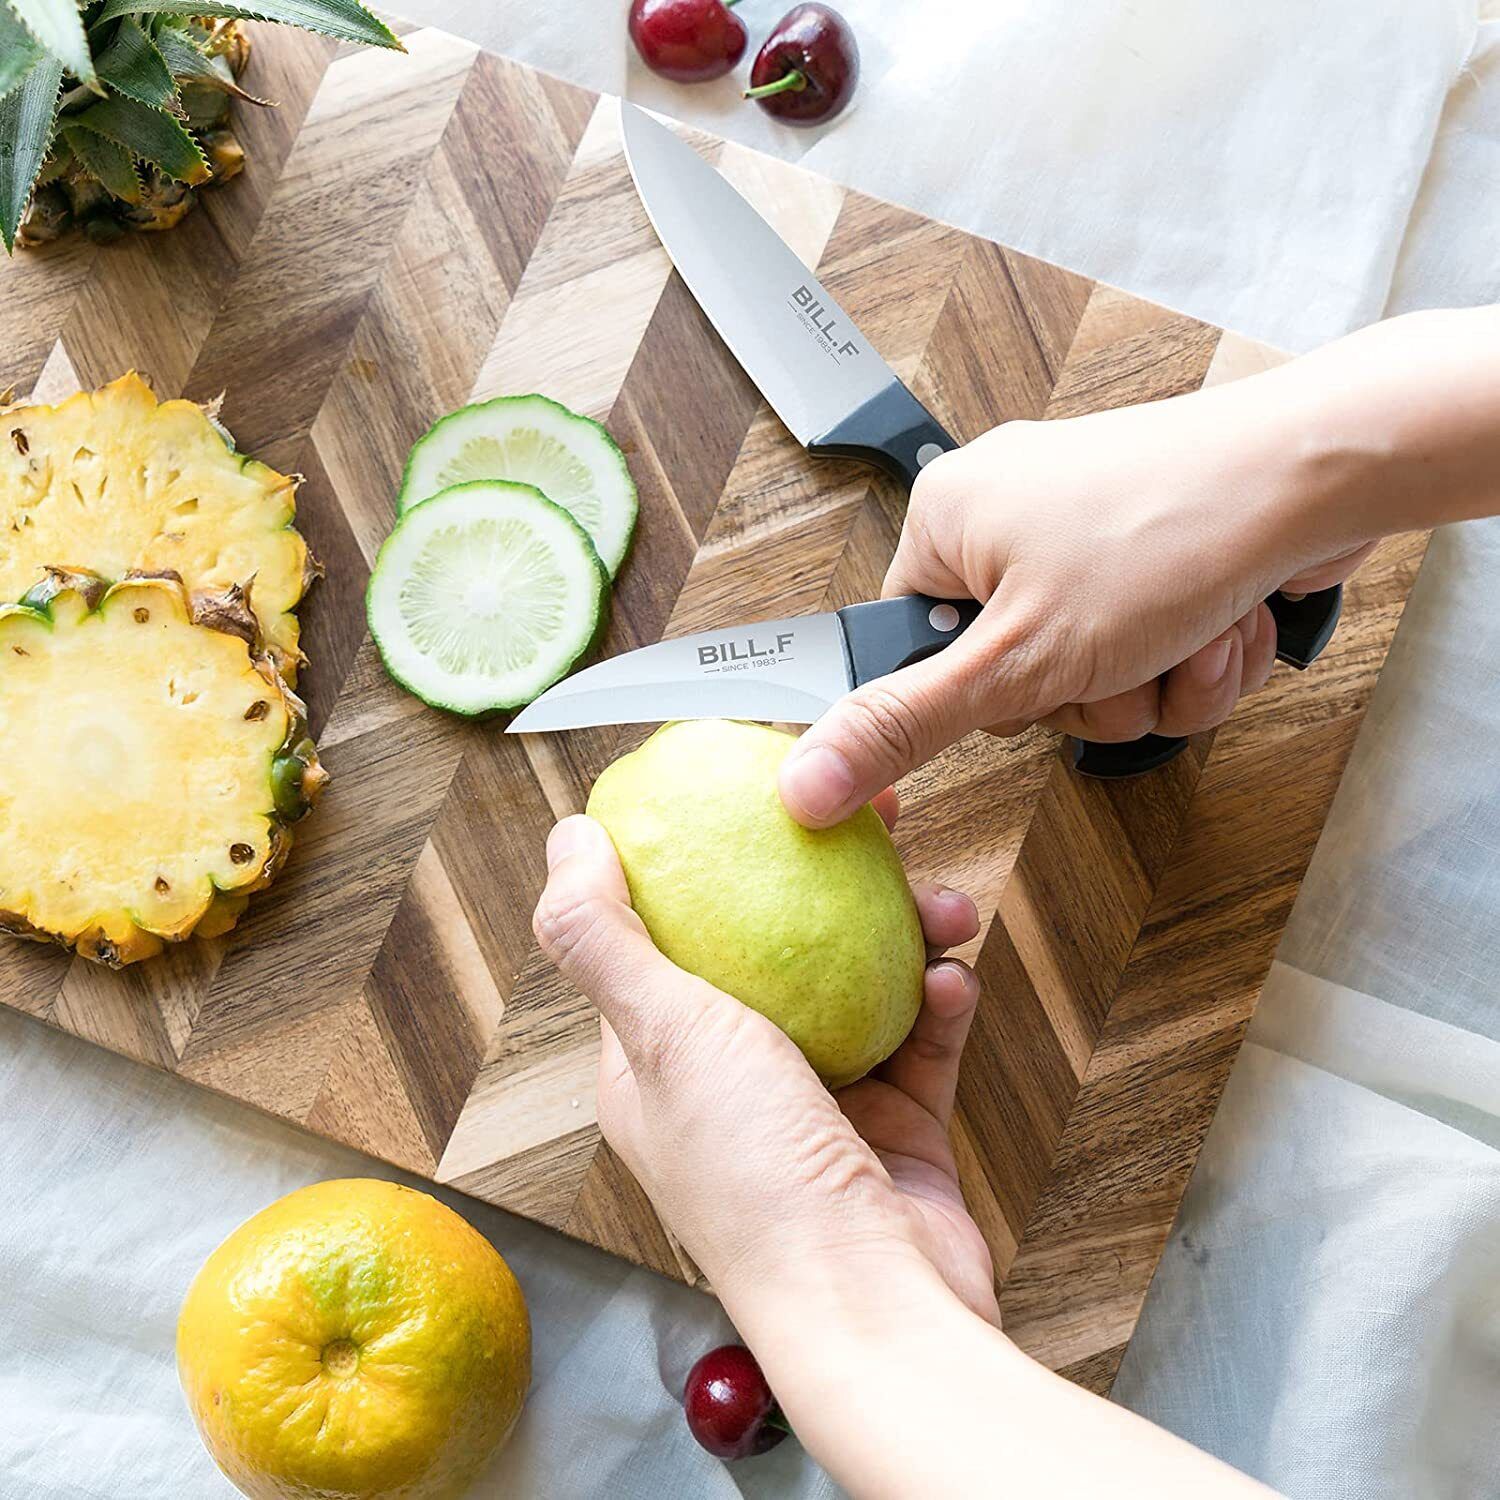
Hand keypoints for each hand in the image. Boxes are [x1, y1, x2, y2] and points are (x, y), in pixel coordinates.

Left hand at [531, 794, 996, 1320]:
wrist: (877, 1309)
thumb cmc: (755, 1180)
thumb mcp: (662, 1034)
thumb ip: (604, 937)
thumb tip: (565, 838)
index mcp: (657, 1065)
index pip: (668, 937)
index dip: (705, 861)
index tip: (757, 798)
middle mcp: (731, 1083)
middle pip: (774, 950)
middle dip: (823, 885)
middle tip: (870, 820)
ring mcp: (816, 1106)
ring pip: (858, 986)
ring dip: (902, 935)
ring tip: (941, 903)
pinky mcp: (893, 1128)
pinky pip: (918, 1038)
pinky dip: (936, 1003)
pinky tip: (951, 978)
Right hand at [779, 369, 1380, 825]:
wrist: (1320, 472)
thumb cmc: (1169, 528)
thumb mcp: (1016, 658)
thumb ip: (905, 723)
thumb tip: (804, 781)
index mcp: (948, 518)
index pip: (917, 651)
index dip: (982, 694)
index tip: (1030, 684)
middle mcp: (1013, 515)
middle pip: (1017, 676)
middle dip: (1092, 696)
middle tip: (1121, 658)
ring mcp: (1093, 531)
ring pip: (1100, 676)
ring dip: (1157, 684)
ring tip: (1189, 632)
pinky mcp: (1160, 549)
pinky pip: (1155, 647)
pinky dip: (1198, 656)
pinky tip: (1227, 620)